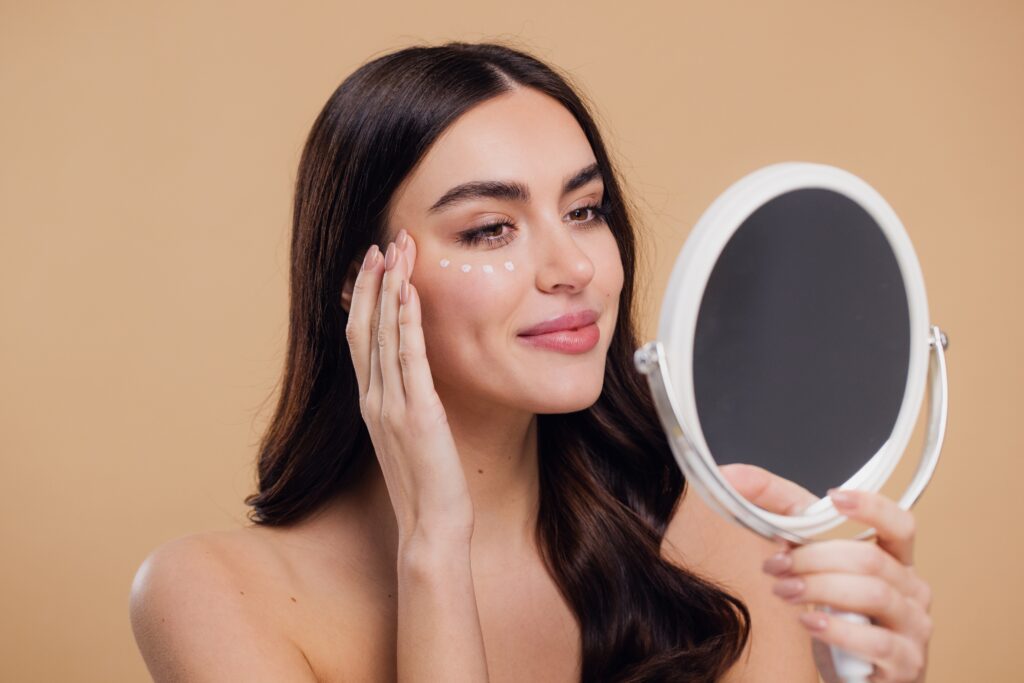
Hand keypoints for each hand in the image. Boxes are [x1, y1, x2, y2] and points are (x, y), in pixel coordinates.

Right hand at [345, 230, 473, 544]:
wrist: (430, 526)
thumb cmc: (426, 485)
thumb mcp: (410, 436)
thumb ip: (406, 403)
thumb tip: (416, 378)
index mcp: (372, 402)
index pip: (361, 337)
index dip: (364, 297)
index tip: (374, 263)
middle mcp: (374, 398)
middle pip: (365, 325)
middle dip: (373, 281)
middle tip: (384, 241)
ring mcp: (390, 405)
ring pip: (384, 333)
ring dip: (390, 288)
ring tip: (397, 250)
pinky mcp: (416, 413)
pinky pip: (408, 358)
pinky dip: (407, 321)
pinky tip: (409, 292)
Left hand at [722, 464, 932, 682]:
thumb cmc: (839, 626)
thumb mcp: (815, 574)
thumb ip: (787, 528)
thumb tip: (739, 481)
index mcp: (896, 563)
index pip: (900, 524)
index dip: (872, 507)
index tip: (834, 496)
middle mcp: (913, 591)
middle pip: (869, 559)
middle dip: (814, 557)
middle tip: (775, 565)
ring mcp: (914, 629)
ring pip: (872, 593)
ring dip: (819, 587)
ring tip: (783, 590)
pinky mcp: (907, 664)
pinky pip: (875, 641)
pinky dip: (836, 628)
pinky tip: (808, 622)